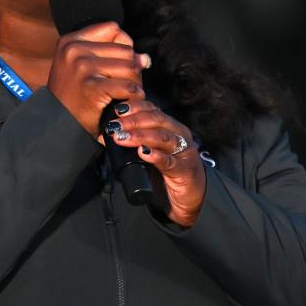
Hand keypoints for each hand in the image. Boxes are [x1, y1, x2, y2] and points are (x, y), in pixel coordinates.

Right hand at [45, 21, 151, 139]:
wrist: (57, 123)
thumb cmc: (73, 95)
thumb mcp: (81, 66)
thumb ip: (111, 54)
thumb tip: (144, 58)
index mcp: (71, 40)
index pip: (113, 29)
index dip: (123, 46)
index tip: (120, 62)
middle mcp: (75, 50)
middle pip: (125, 49)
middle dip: (133, 67)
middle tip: (129, 82)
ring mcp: (83, 67)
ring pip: (130, 66)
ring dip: (136, 82)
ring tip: (129, 93)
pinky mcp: (93, 87)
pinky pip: (128, 86)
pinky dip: (134, 95)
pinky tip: (128, 101)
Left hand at [105, 101, 205, 227]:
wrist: (191, 198)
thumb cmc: (168, 172)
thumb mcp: (154, 151)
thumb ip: (139, 141)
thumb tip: (115, 133)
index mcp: (171, 127)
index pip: (153, 110)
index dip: (135, 107)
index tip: (117, 110)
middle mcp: (179, 135)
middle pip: (157, 120)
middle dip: (133, 121)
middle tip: (116, 125)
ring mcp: (183, 152)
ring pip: (162, 137)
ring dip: (140, 135)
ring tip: (123, 137)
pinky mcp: (184, 170)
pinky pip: (169, 161)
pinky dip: (155, 155)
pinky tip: (143, 152)